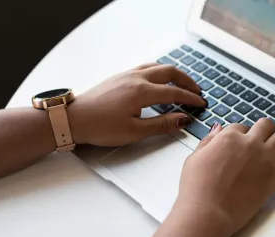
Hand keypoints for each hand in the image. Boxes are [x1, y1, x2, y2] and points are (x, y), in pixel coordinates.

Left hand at [67, 63, 206, 146]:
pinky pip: (145, 67)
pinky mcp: (119, 76)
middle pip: (169, 72)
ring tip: (182, 83)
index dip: (190, 98)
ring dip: (173, 73)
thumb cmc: (100, 126)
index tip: (201, 104)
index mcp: (141, 92)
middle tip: (197, 91)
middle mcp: (136, 78)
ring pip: (157, 66)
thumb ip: (161, 125)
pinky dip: (159, 71)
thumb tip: (182, 120)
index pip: (174, 92)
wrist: (74, 118)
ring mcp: (126, 74)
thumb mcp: (134, 132)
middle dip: (186, 81)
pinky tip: (158, 79)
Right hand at [175, 119, 274, 236]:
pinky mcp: (273, 177)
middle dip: (263, 130)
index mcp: (229, 138)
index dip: (241, 134)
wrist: (207, 212)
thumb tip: (217, 130)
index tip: (240, 142)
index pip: (241, 127)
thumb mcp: (195, 158)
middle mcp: (249, 144)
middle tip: (262, 138)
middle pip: (265, 125)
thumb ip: (208, 141)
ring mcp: (264, 160)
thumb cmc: (197, 188)